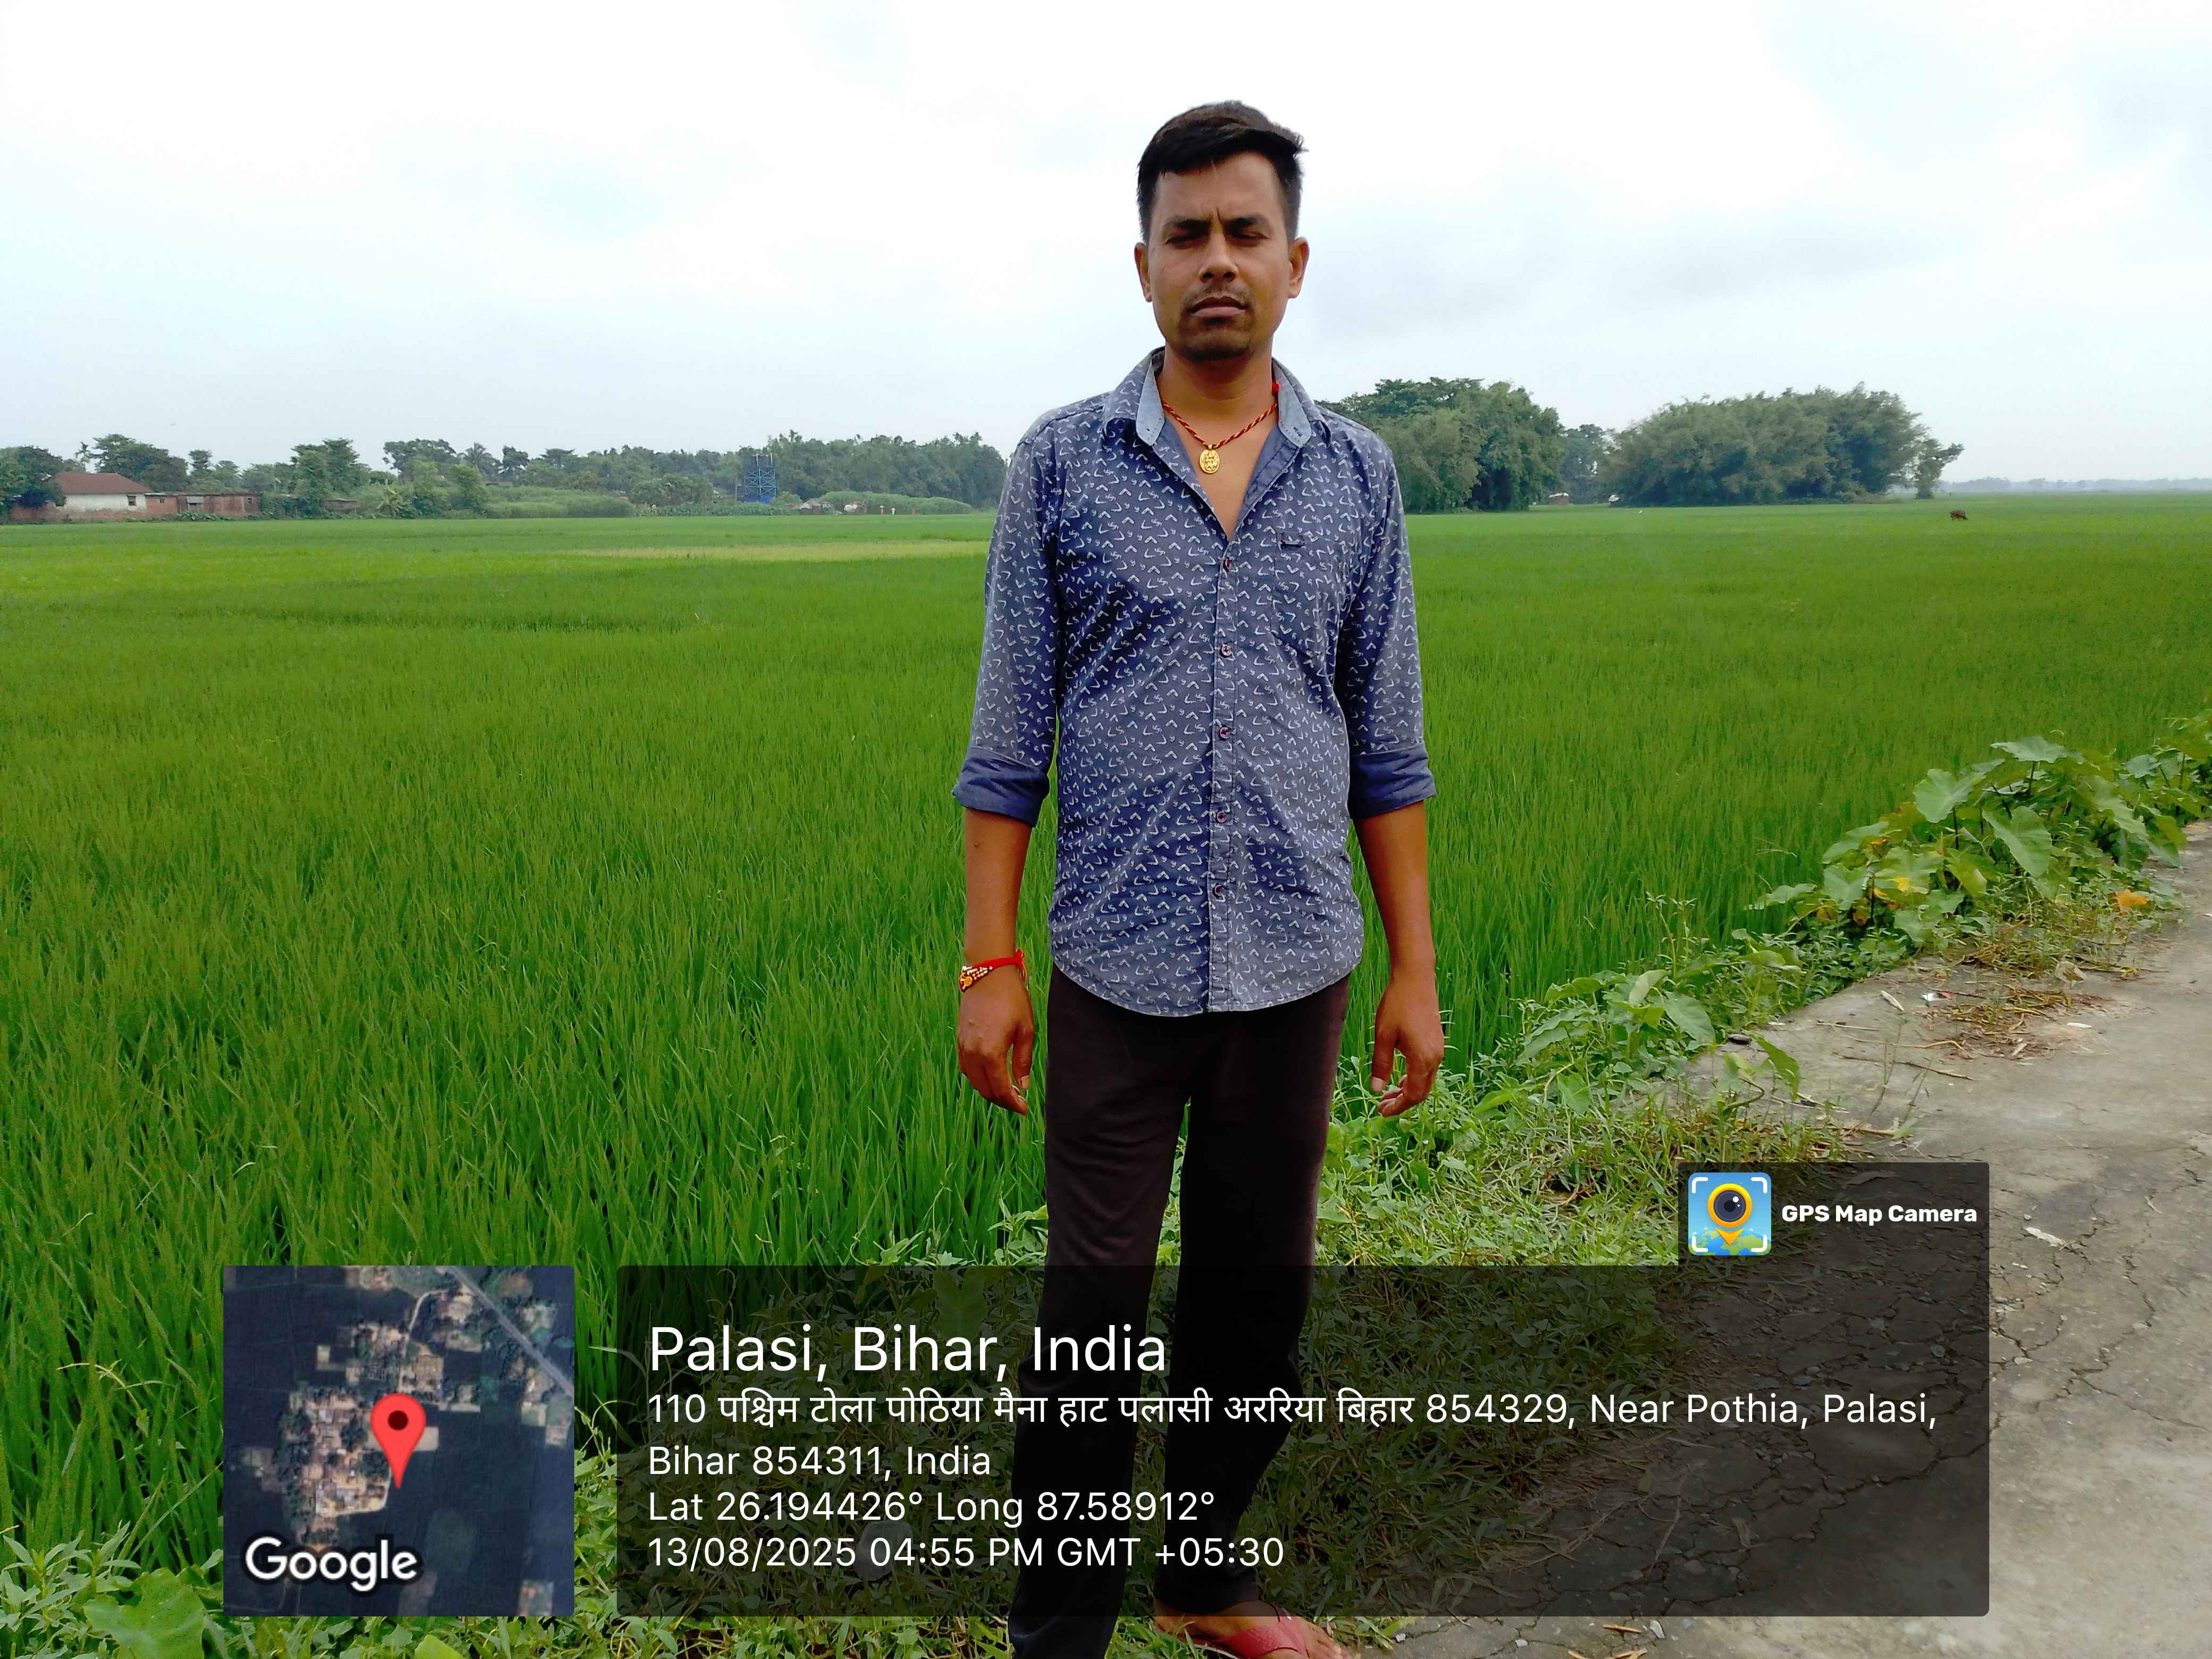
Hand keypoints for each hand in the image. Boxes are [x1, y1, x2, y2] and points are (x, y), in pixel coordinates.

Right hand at [957, 968, 1035, 1115]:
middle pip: (984, 1090)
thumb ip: (1023, 1060)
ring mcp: (963, 1046)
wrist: (988, 973)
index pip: (1001, 1089)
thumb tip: (1023, 1085)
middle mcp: (972, 1053)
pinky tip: (991, 1074)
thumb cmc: (1011, 999)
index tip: (1025, 1109)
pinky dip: (978, 1077)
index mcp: (990, 1053)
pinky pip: (966, 1067)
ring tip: (1007, 1090)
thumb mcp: (1025, 1030)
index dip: (1013, 1103)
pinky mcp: (959, 1039)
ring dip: (989, 1090)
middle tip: (1018, 1102)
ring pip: (973, 1081)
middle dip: (1001, 1100)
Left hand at [1370, 967, 1442, 1116]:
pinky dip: (1414, 1077)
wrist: (1415, 979)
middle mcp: (1435, 1057)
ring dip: (1408, 1089)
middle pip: (1421, 1091)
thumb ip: (1381, 1065)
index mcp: (1422, 1059)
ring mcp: (1437, 1049)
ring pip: (1425, 1080)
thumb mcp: (1383, 1037)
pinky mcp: (1436, 1041)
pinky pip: (1427, 1068)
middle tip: (1382, 1105)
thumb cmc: (1397, 1005)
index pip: (1413, 1095)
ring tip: (1388, 1092)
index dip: (1398, 1107)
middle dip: (1402, 1101)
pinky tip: (1399, 1075)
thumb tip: (1376, 1089)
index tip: (1382, 1112)